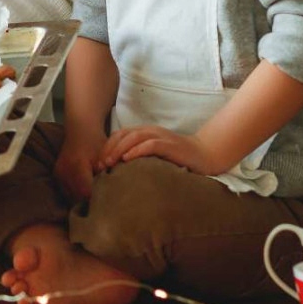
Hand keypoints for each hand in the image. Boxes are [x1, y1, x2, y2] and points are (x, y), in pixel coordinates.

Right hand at [54, 132, 103, 202]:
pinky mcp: (56, 174)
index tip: (107, 207)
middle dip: (90, 204)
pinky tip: (84, 196)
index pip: (87, 194)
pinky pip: (65, 191)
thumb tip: (115, 195)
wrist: (80, 129)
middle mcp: (66, 171)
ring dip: (81, 201)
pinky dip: (74, 195)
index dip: (97, 202)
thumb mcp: (106, 158)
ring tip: (94, 204)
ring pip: (70, 197)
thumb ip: (107, 176)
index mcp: (78, 167)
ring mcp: (59, 173)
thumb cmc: (96, 143)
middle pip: (77, 198)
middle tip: (102, 209)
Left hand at [96, 126, 217, 175]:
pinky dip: (137, 150)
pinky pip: (150, 144)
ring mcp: (160, 136)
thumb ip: (140, 158)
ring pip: (133, 137)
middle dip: (108, 149)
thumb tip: (118, 172)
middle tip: (99, 165)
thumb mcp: (155, 157)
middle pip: (123, 135)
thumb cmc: (178, 159)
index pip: (119, 135)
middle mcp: (150, 131)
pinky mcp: (170, 144)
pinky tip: (127, 159)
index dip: (106, 147)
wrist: (205, 155)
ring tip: (109, 162)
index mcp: (144, 133)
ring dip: (119, 149)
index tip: (97, 163)